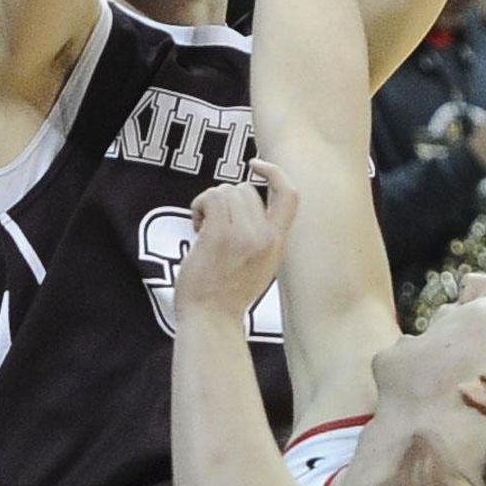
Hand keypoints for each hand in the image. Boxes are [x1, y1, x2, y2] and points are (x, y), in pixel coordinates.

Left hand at [175, 159, 298, 319]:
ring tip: (204, 228)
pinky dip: (199, 206)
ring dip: (209, 203)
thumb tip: (246, 206)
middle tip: (214, 224)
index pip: (290, 195)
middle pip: (245, 188)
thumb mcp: (261, 265)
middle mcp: (265, 237)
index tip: (256, 164)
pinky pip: (210, 199)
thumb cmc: (228, 295)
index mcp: (278, 243)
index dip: (275, 172)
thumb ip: (262, 236)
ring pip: (225, 191)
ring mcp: (243, 236)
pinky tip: (196, 226)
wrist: (212, 320)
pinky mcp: (219, 237)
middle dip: (225, 198)